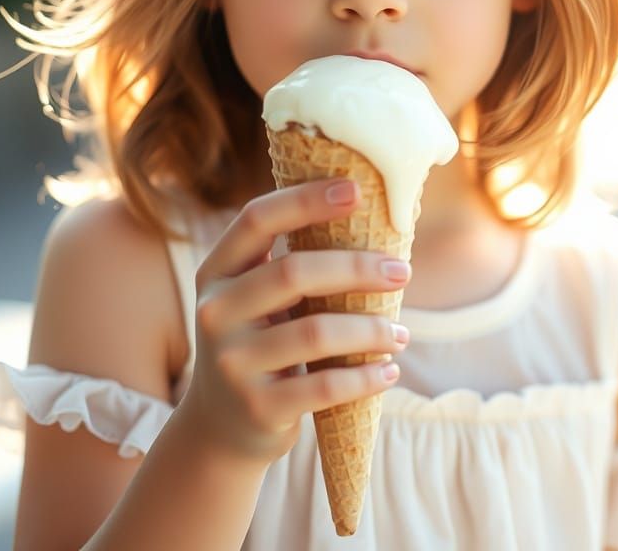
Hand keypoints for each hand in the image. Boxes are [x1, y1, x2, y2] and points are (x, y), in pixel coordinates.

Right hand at [178, 178, 411, 465]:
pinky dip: (365, 377)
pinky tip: (389, 371)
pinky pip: (324, 386)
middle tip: (403, 271)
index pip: (257, 219)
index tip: (357, 189)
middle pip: (294, 271)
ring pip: (316, 332)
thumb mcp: (253, 299)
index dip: (306, 199)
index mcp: (216, 271)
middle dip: (357, 268)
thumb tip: (370, 218)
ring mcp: (232, 362)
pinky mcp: (257, 407)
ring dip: (371, 330)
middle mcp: (215, 311)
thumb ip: (287, 264)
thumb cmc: (258, 342)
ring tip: (401, 334)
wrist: (220, 428)